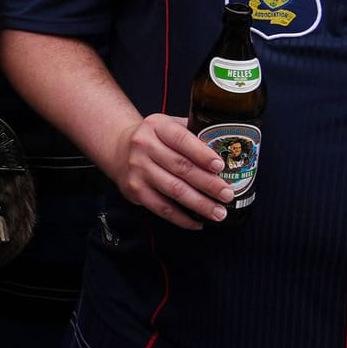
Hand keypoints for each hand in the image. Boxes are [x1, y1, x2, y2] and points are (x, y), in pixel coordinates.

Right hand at [113, 113, 233, 229]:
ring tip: (219, 212)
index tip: (220, 166)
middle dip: (208, 183)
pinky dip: (181, 218)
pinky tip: (197, 222)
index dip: (202, 154)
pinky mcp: (134, 190)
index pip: (181, 139)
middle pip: (180, 167)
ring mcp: (138, 169)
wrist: (119, 148)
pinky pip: (161, 207)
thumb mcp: (169, 125)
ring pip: (173, 190)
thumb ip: (193, 134)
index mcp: (157, 126)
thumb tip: (227, 151)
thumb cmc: (155, 138)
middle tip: (227, 194)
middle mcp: (144, 146)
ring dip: (199, 204)